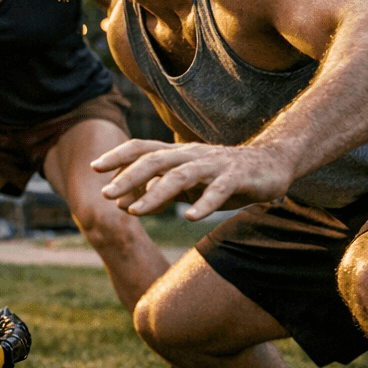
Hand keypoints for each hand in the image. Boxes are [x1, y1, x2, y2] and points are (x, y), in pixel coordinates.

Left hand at [93, 139, 294, 219]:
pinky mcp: (238, 177)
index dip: (118, 156)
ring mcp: (215, 165)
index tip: (94, 168)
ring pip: (181, 176)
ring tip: (135, 212)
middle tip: (106, 194)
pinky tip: (190, 217)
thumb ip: (155, 191)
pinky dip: (204, 203)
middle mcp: (192, 155)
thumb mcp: (185, 186)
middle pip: (155, 161)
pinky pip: (218, 190)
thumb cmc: (222, 176)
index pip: (143, 149)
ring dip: (156, 193)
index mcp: (178, 154)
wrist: (272, 164)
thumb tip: (121, 205)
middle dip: (128, 177)